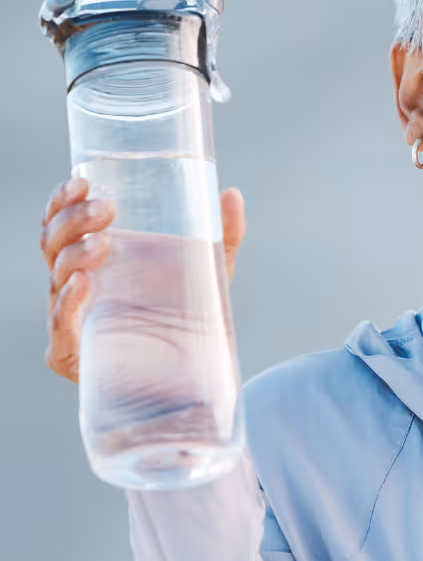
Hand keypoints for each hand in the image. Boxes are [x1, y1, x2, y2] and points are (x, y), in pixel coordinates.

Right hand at [39, 176, 245, 383]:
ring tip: (104, 244)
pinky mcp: (72, 354)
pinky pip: (60, 325)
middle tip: (106, 210)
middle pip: (52, 243)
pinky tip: (83, 283)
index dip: (61, 200)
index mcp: (93, 258)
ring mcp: (71, 318)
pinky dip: (68, 302)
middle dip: (72, 220)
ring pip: (56, 277)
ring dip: (74, 254)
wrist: (196, 380)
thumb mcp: (208, 272)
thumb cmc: (190, 319)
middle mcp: (74, 285)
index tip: (82, 181)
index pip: (60, 222)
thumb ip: (222, 235)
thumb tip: (232, 194)